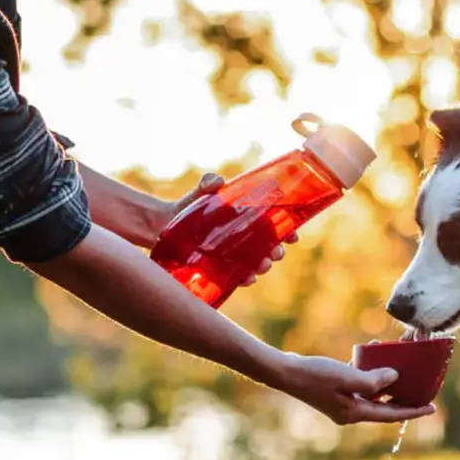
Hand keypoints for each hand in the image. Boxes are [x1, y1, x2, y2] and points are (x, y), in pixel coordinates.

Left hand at [168, 173, 297, 285]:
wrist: (165, 225)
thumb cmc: (189, 206)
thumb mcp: (200, 193)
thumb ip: (207, 183)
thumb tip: (218, 181)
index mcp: (249, 220)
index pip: (275, 227)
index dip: (288, 232)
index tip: (294, 235)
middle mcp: (246, 239)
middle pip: (270, 248)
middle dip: (277, 252)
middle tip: (277, 252)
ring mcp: (234, 255)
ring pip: (257, 264)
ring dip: (264, 266)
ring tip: (263, 265)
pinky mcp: (221, 268)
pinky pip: (238, 277)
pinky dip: (246, 278)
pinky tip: (248, 278)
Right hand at [279, 353, 435, 424]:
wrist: (284, 372)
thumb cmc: (315, 375)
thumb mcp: (347, 377)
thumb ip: (373, 381)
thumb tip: (394, 379)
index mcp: (355, 413)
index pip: (391, 414)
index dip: (412, 411)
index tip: (432, 408)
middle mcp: (351, 412)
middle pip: (384, 407)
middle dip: (403, 398)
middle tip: (423, 391)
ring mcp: (342, 402)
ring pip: (373, 394)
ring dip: (386, 381)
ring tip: (403, 369)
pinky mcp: (335, 391)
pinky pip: (359, 384)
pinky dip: (369, 372)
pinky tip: (374, 354)